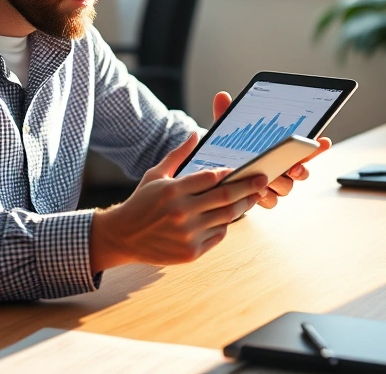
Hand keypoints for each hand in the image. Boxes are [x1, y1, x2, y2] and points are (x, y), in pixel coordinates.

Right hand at [89, 132, 269, 270]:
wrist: (123, 236)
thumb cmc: (141, 202)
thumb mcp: (155, 175)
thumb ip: (177, 155)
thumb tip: (195, 134)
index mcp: (172, 191)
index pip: (210, 178)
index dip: (230, 173)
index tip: (244, 168)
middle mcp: (181, 212)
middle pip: (225, 198)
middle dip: (248, 187)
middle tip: (263, 179)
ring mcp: (187, 234)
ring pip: (226, 218)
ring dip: (243, 207)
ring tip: (253, 197)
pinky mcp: (191, 252)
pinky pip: (219, 236)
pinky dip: (226, 225)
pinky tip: (229, 217)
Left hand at [212, 91, 331, 208]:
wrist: (214, 175)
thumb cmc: (228, 151)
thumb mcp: (227, 131)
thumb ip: (227, 114)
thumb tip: (221, 96)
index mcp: (280, 151)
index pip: (304, 148)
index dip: (316, 146)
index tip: (323, 141)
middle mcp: (281, 169)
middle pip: (300, 172)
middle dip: (301, 169)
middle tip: (295, 166)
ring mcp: (273, 185)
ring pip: (286, 187)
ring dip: (281, 183)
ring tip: (270, 177)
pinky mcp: (261, 199)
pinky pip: (270, 201)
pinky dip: (265, 196)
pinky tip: (258, 191)